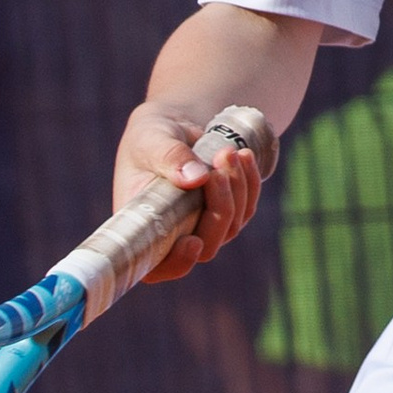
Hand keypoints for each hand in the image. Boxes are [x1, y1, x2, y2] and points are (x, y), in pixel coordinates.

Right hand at [112, 103, 262, 282]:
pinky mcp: (226, 213)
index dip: (176, 263)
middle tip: (218, 168)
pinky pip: (246, 208)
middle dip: (219, 207)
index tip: (192, 242)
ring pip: (230, 227)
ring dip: (236, 189)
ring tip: (227, 152)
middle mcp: (173, 234)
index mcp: (144, 225)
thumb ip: (169, 157)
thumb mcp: (152, 139)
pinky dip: (249, 183)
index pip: (157, 267)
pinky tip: (244, 156)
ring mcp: (202, 226)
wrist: (175, 125)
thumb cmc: (152, 136)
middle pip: (206, 245)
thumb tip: (195, 178)